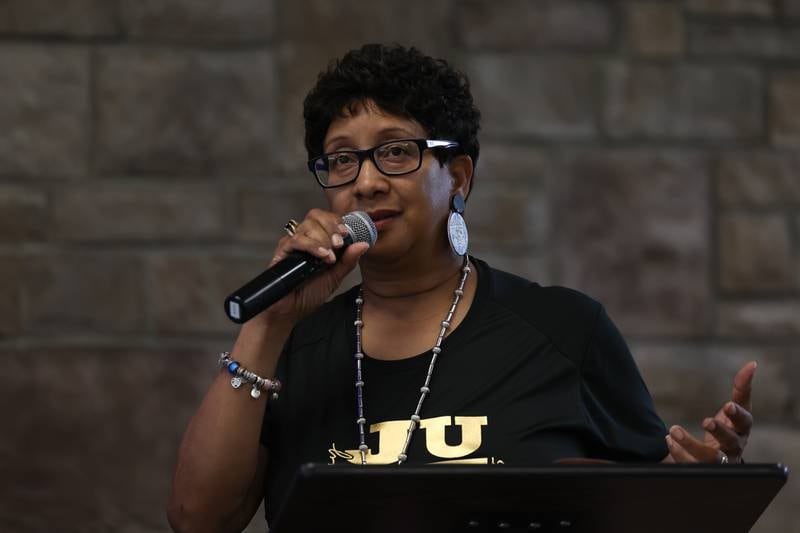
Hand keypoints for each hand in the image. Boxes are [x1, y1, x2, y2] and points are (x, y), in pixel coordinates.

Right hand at [255, 208, 369, 325]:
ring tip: (330, 256)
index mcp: (318, 240)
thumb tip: (364, 243)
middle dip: (331, 227)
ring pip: (307, 226)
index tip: (346, 233)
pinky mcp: (282, 251)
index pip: (327, 218)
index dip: (337, 221)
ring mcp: (293, 243)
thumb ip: (348, 260)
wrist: (291, 310)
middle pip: (316, 216)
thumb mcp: (335, 276)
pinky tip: (322, 256)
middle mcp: (305, 238)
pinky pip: (296, 240)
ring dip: (323, 238)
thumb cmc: (310, 293)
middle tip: (338, 244)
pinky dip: (312, 246)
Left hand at [664, 361, 755, 463]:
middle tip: (706, 420)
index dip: (738, 415)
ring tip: (673, 430)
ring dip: (691, 446)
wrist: (719, 461)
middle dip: (720, 432)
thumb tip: (752, 364)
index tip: (727, 405)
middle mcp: (733, 449)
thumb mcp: (734, 410)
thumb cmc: (729, 429)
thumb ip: (741, 388)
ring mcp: (719, 463)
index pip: (745, 423)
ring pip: (709, 460)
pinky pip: (690, 467)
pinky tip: (668, 440)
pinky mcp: (702, 471)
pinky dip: (678, 454)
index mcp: (741, 431)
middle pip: (731, 443)